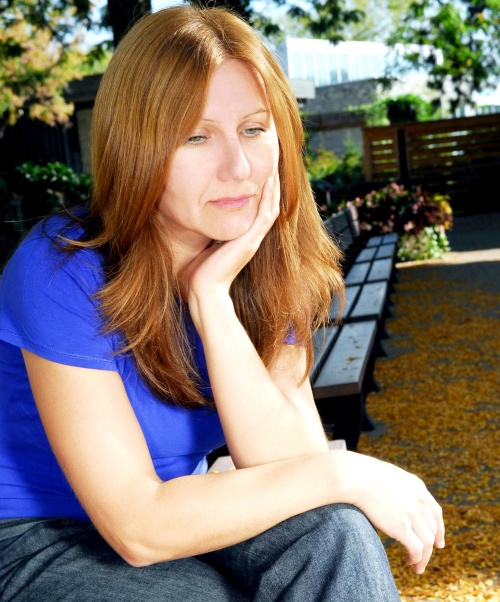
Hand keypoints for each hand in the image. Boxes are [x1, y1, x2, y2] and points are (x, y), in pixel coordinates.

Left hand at [180, 173, 279, 309]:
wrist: (203, 290)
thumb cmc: (201, 273)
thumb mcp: (207, 247)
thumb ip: (211, 235)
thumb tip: (202, 222)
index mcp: (243, 240)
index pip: (258, 213)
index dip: (262, 195)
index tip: (262, 176)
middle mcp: (251, 240)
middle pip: (269, 209)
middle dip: (272, 188)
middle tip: (274, 167)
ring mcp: (252, 241)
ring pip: (270, 210)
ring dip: (274, 189)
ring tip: (275, 170)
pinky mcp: (249, 242)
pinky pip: (263, 216)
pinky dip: (267, 199)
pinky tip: (268, 183)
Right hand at [340, 453, 444, 573]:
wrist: (357, 478)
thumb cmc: (365, 477)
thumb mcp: (390, 478)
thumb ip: (400, 491)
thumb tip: (395, 504)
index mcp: (418, 487)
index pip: (436, 513)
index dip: (439, 530)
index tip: (438, 543)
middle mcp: (419, 500)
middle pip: (432, 530)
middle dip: (430, 546)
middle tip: (423, 558)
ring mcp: (412, 513)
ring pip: (427, 543)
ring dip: (424, 558)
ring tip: (417, 566)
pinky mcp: (401, 526)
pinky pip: (417, 549)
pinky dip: (416, 559)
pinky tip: (410, 561)